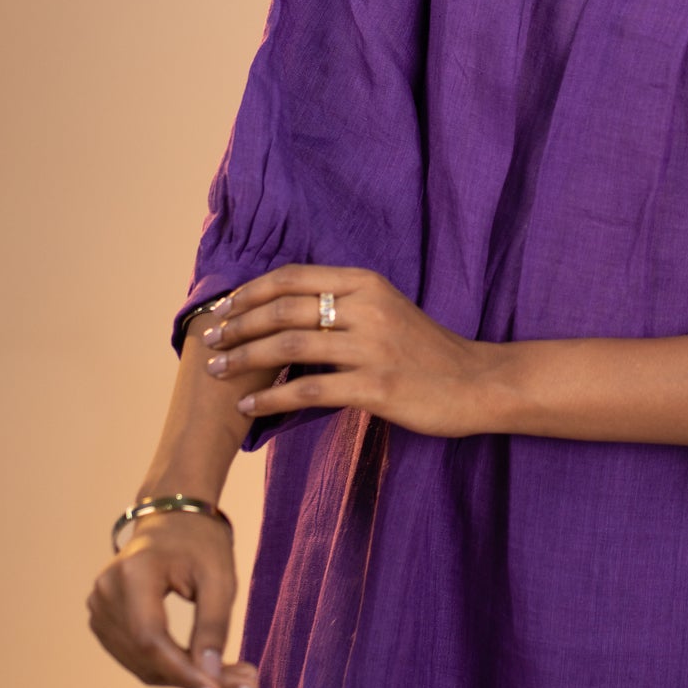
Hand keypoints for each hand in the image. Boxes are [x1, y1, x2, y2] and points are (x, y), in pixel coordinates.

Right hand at [86, 511, 258, 687]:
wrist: (172, 519)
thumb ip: (214, 626)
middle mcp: (106, 591)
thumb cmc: (200, 543)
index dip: (182, 671)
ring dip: (184, 677)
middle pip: (145, 656)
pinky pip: (136, 657)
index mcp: (133, 572)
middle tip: (246, 684)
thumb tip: (210, 678)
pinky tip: (202, 666)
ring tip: (234, 677)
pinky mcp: (103, 620)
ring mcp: (98, 607)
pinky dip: (169, 668)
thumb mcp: (220, 578)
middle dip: (193, 677)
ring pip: (141, 664)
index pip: (150, 637)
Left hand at [200, 264, 503, 436]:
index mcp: (367, 283)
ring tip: (218, 375)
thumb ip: (343, 305)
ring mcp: (372, 347)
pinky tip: (249, 410)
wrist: (476, 383)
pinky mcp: (377, 387)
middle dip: (238, 325)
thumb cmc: (426, 350)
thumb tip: (285, 310)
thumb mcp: (387, 310)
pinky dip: (271, 400)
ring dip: (245, 361)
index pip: (293, 277)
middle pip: (285, 308)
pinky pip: (310, 391)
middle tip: (210, 343)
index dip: (250, 291)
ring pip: (290, 347)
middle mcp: (368, 307)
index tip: (223, 308)